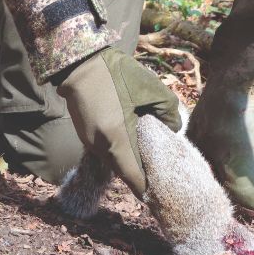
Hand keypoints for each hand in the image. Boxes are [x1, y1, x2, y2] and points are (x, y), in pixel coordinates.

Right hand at [55, 47, 181, 197]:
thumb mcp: (149, 87)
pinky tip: (130, 136)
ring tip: (147, 152)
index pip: (133, 177)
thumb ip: (168, 110)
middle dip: (140, 173)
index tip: (160, 192)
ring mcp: (89, 142)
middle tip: (159, 171)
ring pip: (114, 161)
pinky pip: (106, 150)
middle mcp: (99, 147)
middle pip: (124, 171)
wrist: (79, 63)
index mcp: (116, 139)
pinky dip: (119, 149)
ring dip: (129, 160)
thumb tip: (173, 128)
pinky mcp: (84, 135)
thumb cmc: (116, 73)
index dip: (147, 187)